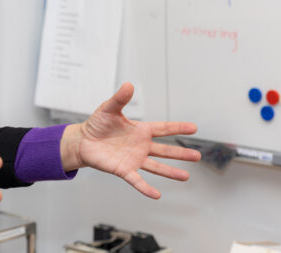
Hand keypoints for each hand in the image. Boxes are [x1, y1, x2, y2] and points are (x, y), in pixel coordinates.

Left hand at [60, 82, 200, 198]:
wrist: (82, 141)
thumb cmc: (97, 124)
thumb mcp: (108, 109)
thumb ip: (120, 98)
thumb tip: (129, 85)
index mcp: (140, 130)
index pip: (163, 128)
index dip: (178, 128)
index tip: (194, 128)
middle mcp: (141, 146)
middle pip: (165, 150)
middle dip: (181, 153)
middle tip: (198, 156)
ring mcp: (134, 159)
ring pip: (156, 167)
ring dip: (170, 172)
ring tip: (186, 176)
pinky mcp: (123, 170)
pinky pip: (137, 180)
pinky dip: (146, 188)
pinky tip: (157, 195)